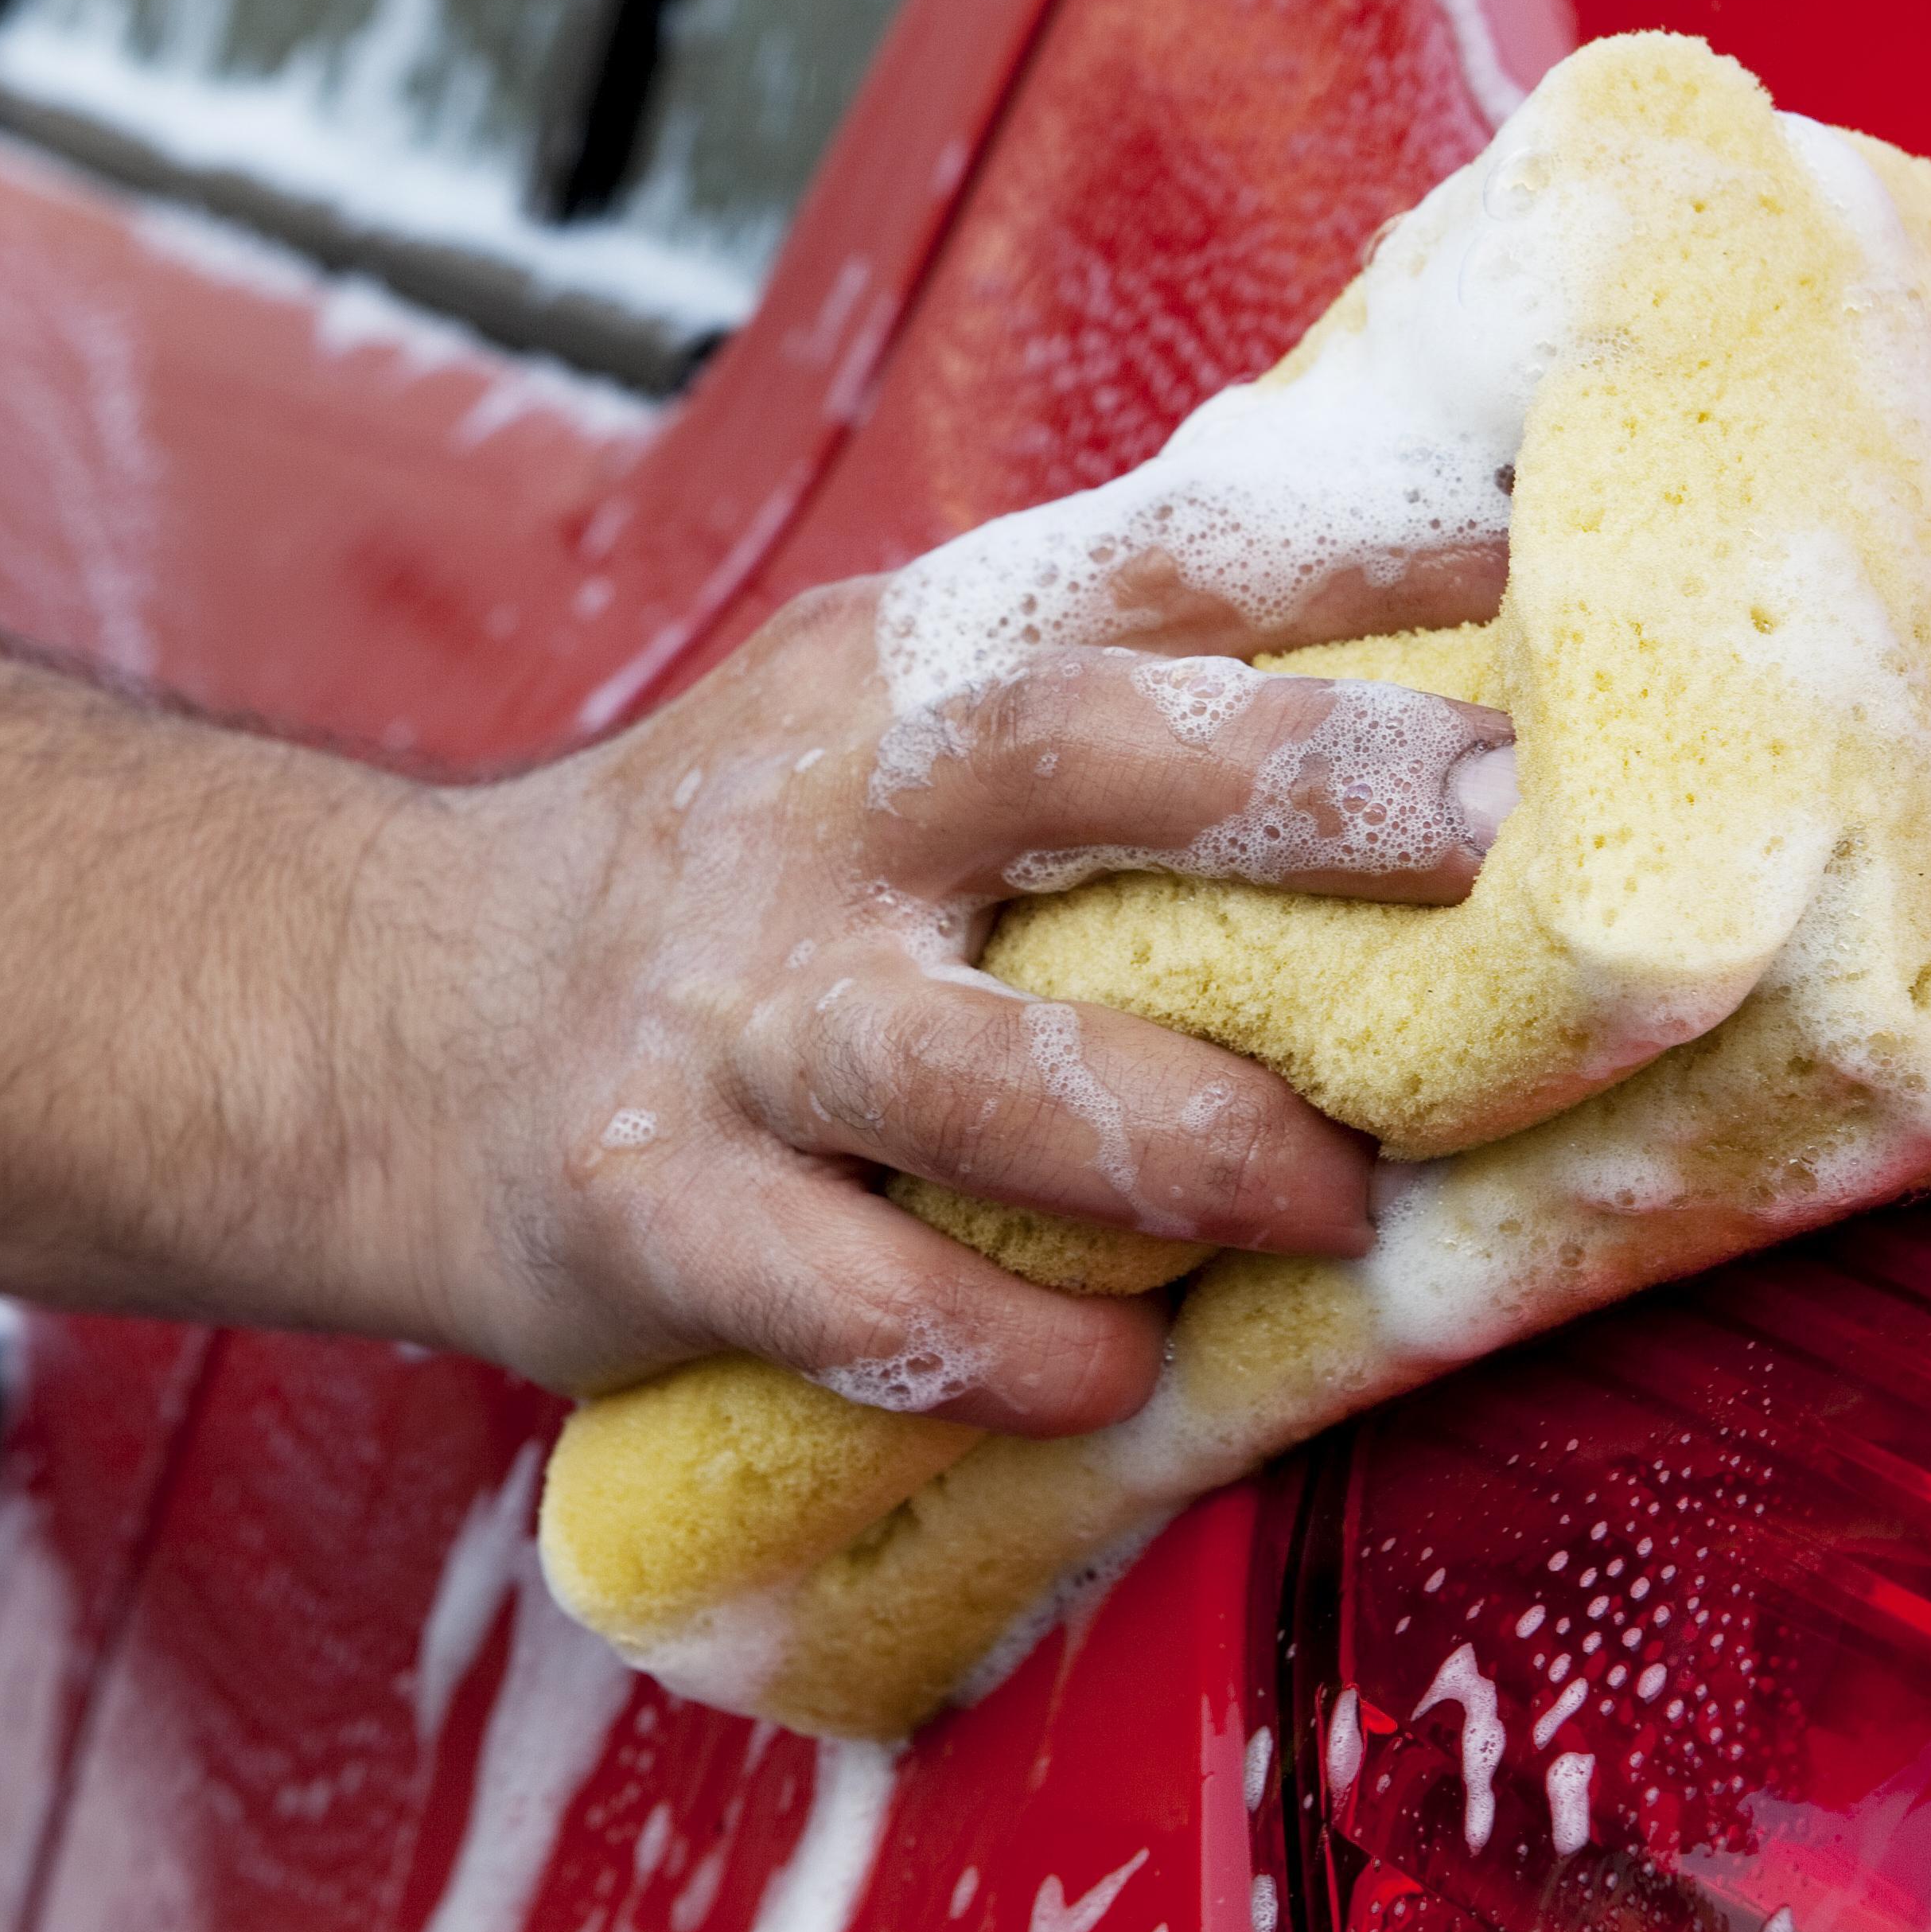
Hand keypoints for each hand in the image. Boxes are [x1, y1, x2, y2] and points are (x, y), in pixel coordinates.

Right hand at [324, 548, 1511, 1436]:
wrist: (375, 1022)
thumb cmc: (729, 883)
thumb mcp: (884, 725)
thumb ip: (1105, 707)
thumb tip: (1437, 709)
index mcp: (910, 669)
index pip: (1158, 569)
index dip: (1359, 563)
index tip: (1555, 575)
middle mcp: (825, 813)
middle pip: (1073, 754)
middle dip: (1301, 785)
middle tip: (1498, 839)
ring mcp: (733, 1015)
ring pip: (974, 1070)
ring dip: (1189, 1142)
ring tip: (1340, 1201)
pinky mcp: (657, 1208)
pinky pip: (861, 1300)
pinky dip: (1014, 1343)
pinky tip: (1122, 1368)